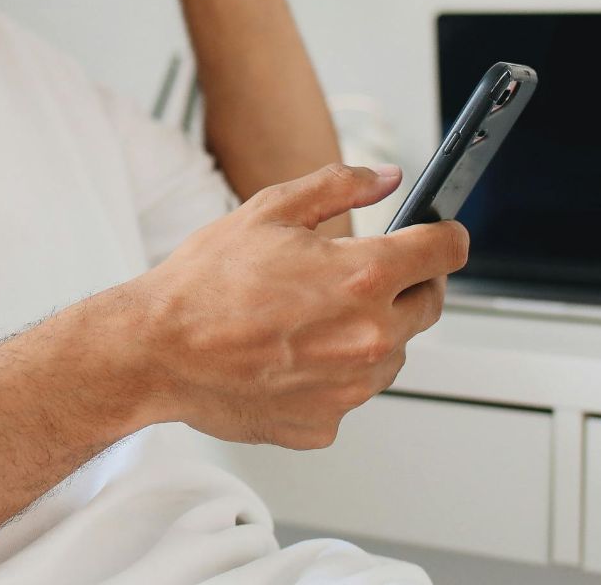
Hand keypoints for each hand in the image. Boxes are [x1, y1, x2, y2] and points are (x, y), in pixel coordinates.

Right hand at [119, 162, 469, 448]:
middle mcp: (368, 337)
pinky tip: (290, 355)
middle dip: (406, 283)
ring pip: (391, 354)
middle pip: (427, 305)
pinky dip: (331, 374)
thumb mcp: (269, 210)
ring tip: (310, 317)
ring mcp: (350, 388)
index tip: (441, 235)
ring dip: (369, 332)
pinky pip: (349, 393)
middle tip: (360, 274)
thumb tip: (388, 177)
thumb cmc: (203, 283)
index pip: (444, 252)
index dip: (445, 235)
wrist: (155, 350)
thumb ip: (340, 186)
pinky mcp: (326, 423)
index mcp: (363, 277)